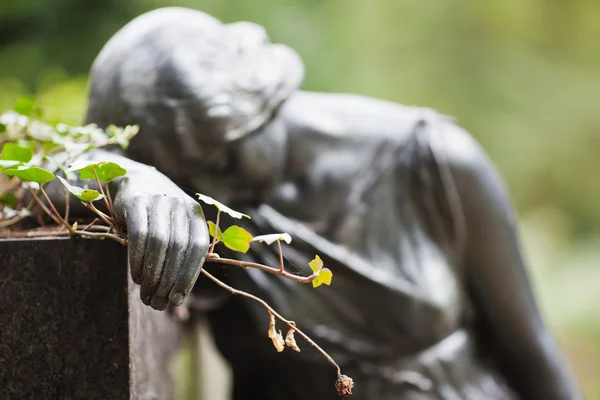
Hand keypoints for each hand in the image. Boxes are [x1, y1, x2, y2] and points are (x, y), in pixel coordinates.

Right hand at [113, 170, 209, 309]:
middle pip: (178, 249)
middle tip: (158, 302)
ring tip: (146, 294)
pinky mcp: (136, 202)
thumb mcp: (177, 228)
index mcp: (195, 215)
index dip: (188, 276)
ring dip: (152, 274)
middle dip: (168, 280)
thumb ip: (183, 254)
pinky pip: (139, 235)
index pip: (197, 249)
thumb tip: (180, 298)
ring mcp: (159, 201)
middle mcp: (180, 206)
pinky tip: (136, 277)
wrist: (136, 180)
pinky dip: (138, 259)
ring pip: (159, 244)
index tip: (177, 299)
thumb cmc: (160, 216)